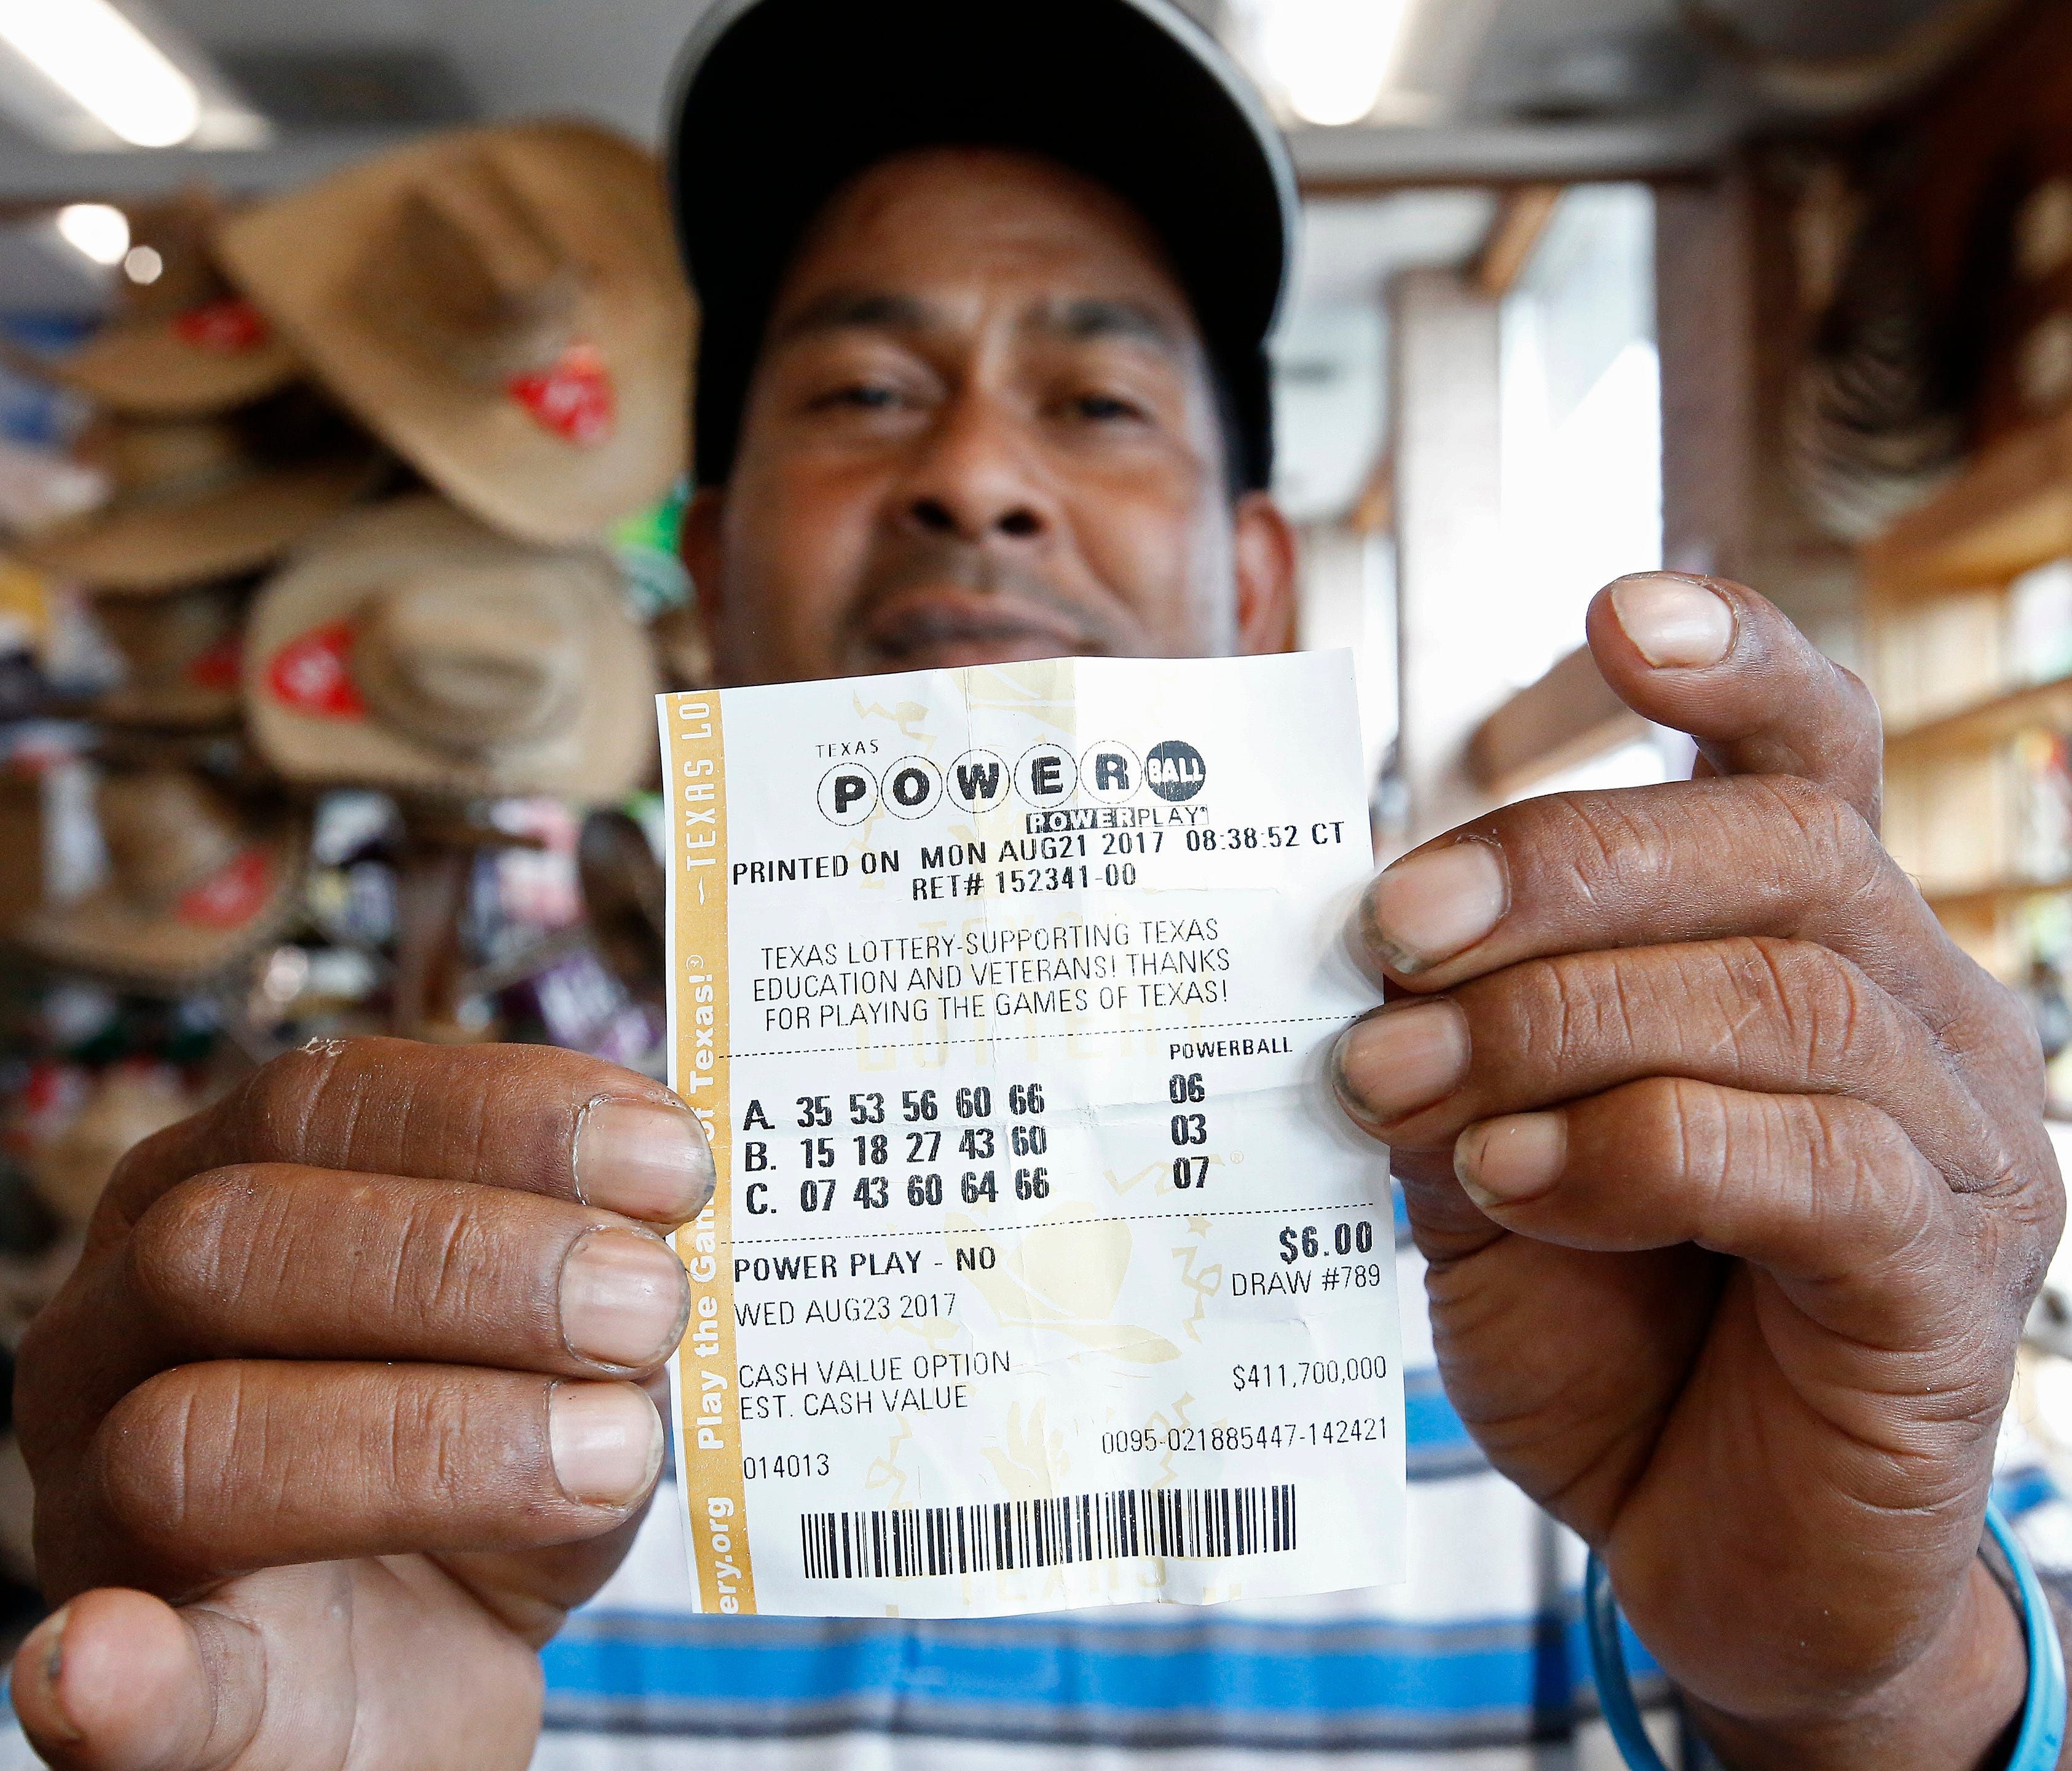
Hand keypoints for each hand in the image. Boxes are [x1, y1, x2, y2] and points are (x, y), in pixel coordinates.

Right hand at [9, 1038, 711, 1768]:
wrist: (425, 1668)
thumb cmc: (490, 1467)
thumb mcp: (561, 1353)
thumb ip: (596, 1288)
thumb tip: (670, 1246)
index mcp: (221, 1195)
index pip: (324, 1105)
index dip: (506, 1118)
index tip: (671, 1162)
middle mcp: (123, 1329)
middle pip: (238, 1240)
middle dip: (470, 1260)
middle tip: (649, 1303)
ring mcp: (94, 1511)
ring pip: (188, 1441)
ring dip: (431, 1439)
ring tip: (614, 1452)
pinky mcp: (133, 1688)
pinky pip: (107, 1685)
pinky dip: (116, 1678)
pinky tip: (117, 1666)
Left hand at [1333, 574, 2062, 1768]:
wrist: (1704, 1543)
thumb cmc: (1602, 1327)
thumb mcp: (1489, 1158)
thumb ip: (1456, 1042)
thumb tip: (1365, 943)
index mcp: (1808, 946)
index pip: (1805, 755)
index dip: (1728, 661)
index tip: (1613, 613)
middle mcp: (1918, 1010)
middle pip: (1775, 845)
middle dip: (1559, 868)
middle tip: (1390, 934)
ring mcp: (1960, 1140)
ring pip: (1777, 994)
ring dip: (1557, 1024)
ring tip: (1408, 1087)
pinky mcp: (1947, 1274)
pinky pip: (1805, 1157)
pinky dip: (1630, 1148)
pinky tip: (1516, 1180)